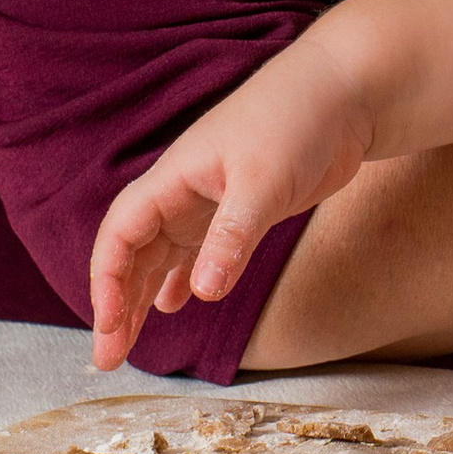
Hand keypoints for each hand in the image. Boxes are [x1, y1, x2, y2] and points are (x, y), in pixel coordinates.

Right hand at [88, 41, 373, 368]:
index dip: (106, 280)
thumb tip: (201, 294)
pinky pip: (198, 252)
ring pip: (162, 256)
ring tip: (131, 343)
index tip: (106, 325)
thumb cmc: (297, 121)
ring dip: (143, 298)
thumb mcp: (262, 181)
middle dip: (116, 303)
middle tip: (108, 358)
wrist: (346, 95)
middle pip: (134, 252)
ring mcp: (212, 201)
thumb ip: (231, 237)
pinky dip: (182, 279)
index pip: (120, 232)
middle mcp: (183, 191)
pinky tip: (176, 305)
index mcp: (175, 176)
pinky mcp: (242, 210)